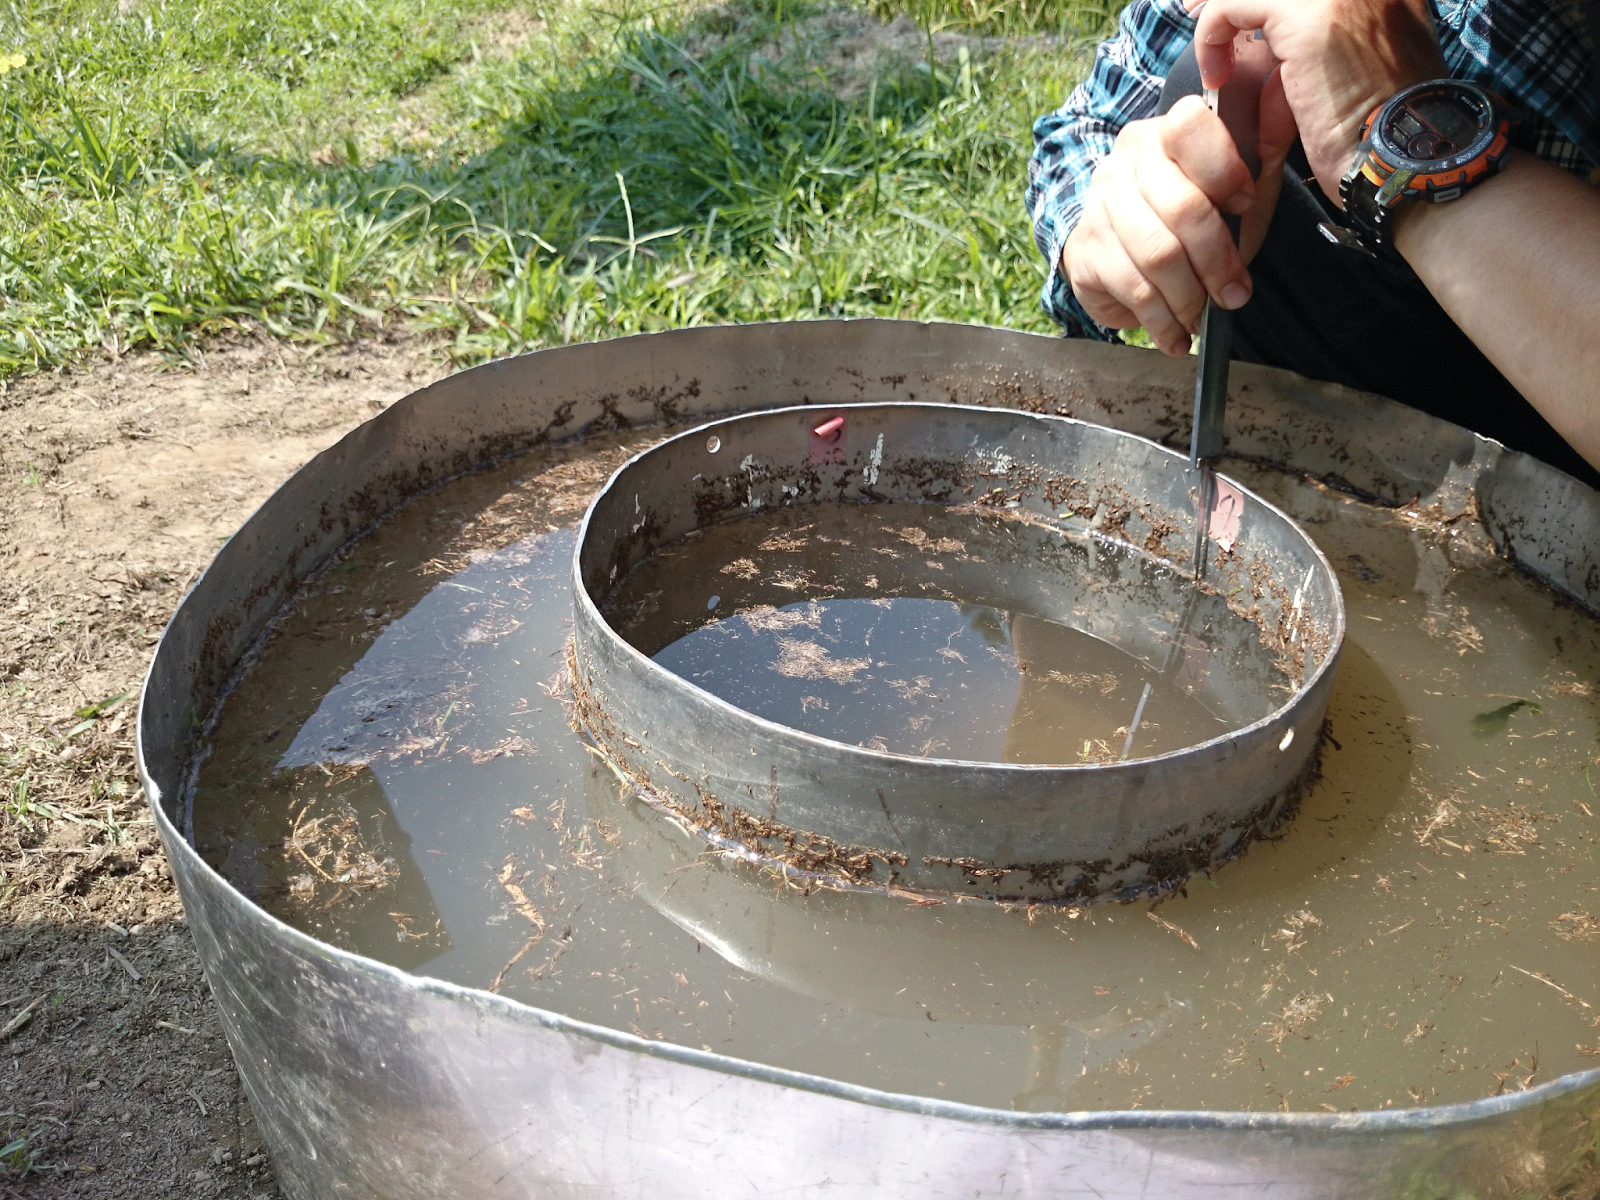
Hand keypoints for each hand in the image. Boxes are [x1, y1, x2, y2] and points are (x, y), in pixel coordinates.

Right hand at [1060, 34, 1287, 355]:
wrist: (1116, 239)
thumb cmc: (1190, 210)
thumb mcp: (1235, 178)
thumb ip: (1263, 143)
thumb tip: (1282, 94)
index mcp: (1166, 132)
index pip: (1192, 128)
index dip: (1226, 171)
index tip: (1247, 205)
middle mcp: (1126, 162)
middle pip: (1182, 209)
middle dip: (1218, 261)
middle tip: (1236, 295)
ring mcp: (1100, 206)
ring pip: (1157, 255)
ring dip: (1190, 297)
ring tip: (1204, 317)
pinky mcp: (1083, 251)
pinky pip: (1131, 289)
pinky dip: (1161, 321)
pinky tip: (1176, 335)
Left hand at [1190, 0, 1445, 203]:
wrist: (1402, 156)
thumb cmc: (1378, 127)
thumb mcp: (1360, 61)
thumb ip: (1328, 30)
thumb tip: (1274, 28)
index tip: (1225, 4)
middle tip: (1196, 8)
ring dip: (1219, 11)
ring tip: (1208, 49)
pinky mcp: (1312, 15)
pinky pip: (1233, 5)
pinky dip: (1213, 36)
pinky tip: (1216, 74)